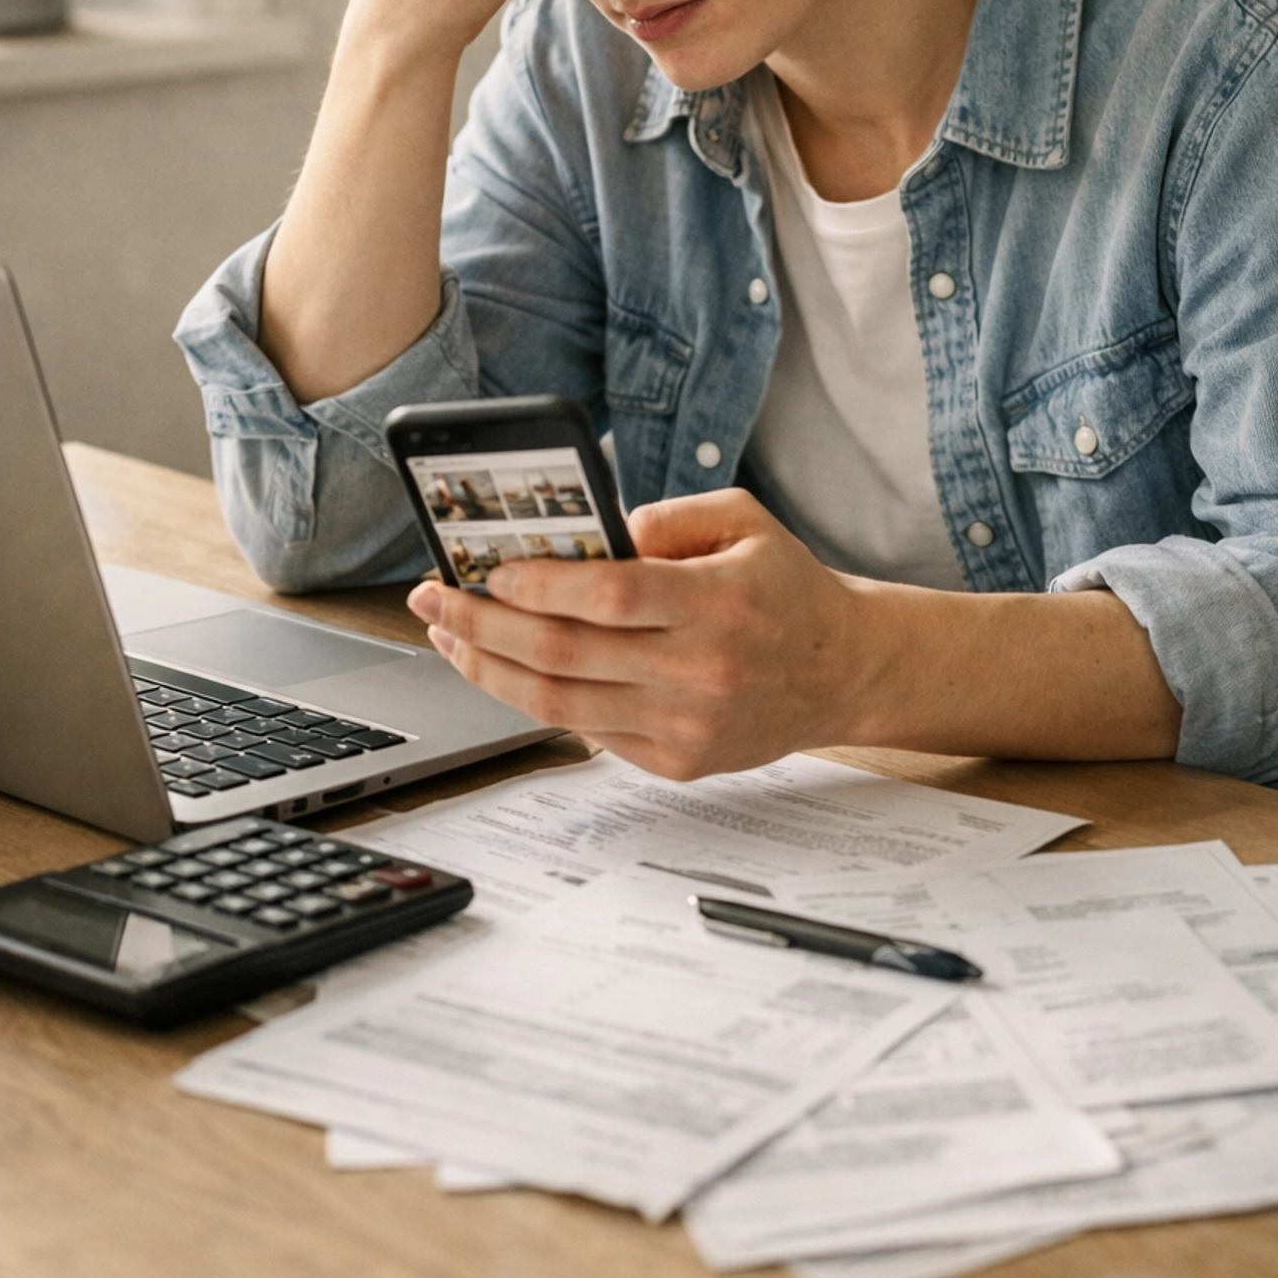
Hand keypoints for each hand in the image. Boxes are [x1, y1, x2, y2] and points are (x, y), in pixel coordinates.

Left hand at [407, 490, 872, 779]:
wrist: (843, 669)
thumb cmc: (786, 587)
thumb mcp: (743, 519)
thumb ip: (666, 516)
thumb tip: (587, 533)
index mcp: (717, 603)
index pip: (607, 596)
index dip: (539, 583)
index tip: (488, 569)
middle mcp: (701, 671)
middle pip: (563, 655)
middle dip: (481, 624)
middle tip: (434, 598)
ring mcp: (687, 725)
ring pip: (559, 705)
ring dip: (488, 670)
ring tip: (451, 637)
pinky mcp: (678, 761)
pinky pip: (588, 732)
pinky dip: (536, 700)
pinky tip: (505, 669)